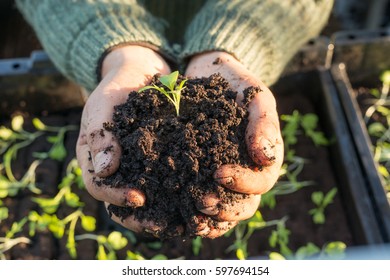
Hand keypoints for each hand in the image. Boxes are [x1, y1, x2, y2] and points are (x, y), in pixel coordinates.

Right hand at [76, 45, 170, 233]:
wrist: (137, 74)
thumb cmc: (115, 88)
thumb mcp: (103, 106)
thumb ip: (100, 136)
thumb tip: (104, 170)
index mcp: (94, 160)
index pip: (99, 187)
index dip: (116, 197)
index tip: (139, 199)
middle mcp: (116, 171)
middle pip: (123, 205)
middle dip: (143, 218)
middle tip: (165, 225)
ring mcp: (138, 169)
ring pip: (148, 200)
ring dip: (166, 214)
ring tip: (188, 222)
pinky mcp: (161, 162)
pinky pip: (169, 182)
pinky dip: (182, 194)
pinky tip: (199, 200)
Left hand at [185, 51, 283, 237]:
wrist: (207, 76)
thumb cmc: (236, 85)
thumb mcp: (255, 95)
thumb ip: (264, 122)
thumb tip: (265, 157)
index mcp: (263, 159)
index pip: (261, 181)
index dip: (244, 183)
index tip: (219, 173)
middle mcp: (246, 175)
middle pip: (244, 206)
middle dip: (225, 209)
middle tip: (202, 202)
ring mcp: (223, 179)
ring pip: (224, 212)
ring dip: (210, 219)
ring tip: (191, 218)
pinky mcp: (200, 177)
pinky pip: (200, 203)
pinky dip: (192, 214)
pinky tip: (177, 215)